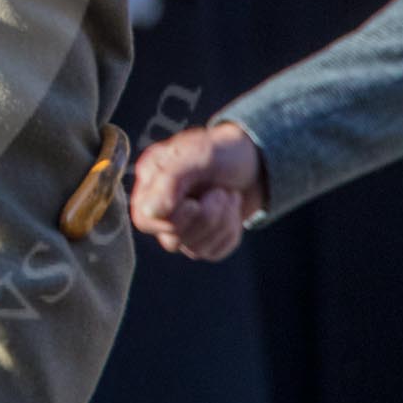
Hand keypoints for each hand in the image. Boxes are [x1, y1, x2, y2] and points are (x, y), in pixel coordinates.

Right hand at [129, 123, 265, 260]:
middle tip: (221, 192)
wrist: (257, 161)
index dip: (174, 219)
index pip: (144, 220)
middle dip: (206, 218)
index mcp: (151, 180)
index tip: (195, 203)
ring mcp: (182, 224)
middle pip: (171, 239)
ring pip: (193, 249)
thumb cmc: (224, 150)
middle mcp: (161, 205)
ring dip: (222, 222)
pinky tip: (232, 209)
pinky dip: (230, 233)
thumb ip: (169, 180)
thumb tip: (148, 212)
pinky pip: (212, 252)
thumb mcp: (199, 154)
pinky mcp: (203, 238)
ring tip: (229, 195)